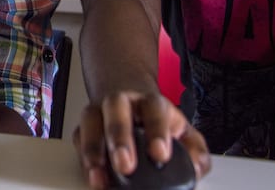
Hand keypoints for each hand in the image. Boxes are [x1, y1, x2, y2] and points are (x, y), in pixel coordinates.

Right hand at [73, 91, 210, 188]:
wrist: (128, 97)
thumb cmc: (155, 119)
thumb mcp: (182, 130)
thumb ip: (195, 150)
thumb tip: (195, 168)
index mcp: (150, 102)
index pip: (154, 109)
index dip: (157, 130)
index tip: (160, 154)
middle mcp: (121, 102)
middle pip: (116, 110)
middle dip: (119, 138)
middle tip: (126, 165)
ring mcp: (99, 111)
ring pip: (90, 121)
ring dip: (93, 149)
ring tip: (99, 176)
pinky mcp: (83, 127)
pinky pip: (78, 138)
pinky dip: (82, 157)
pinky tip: (92, 175)